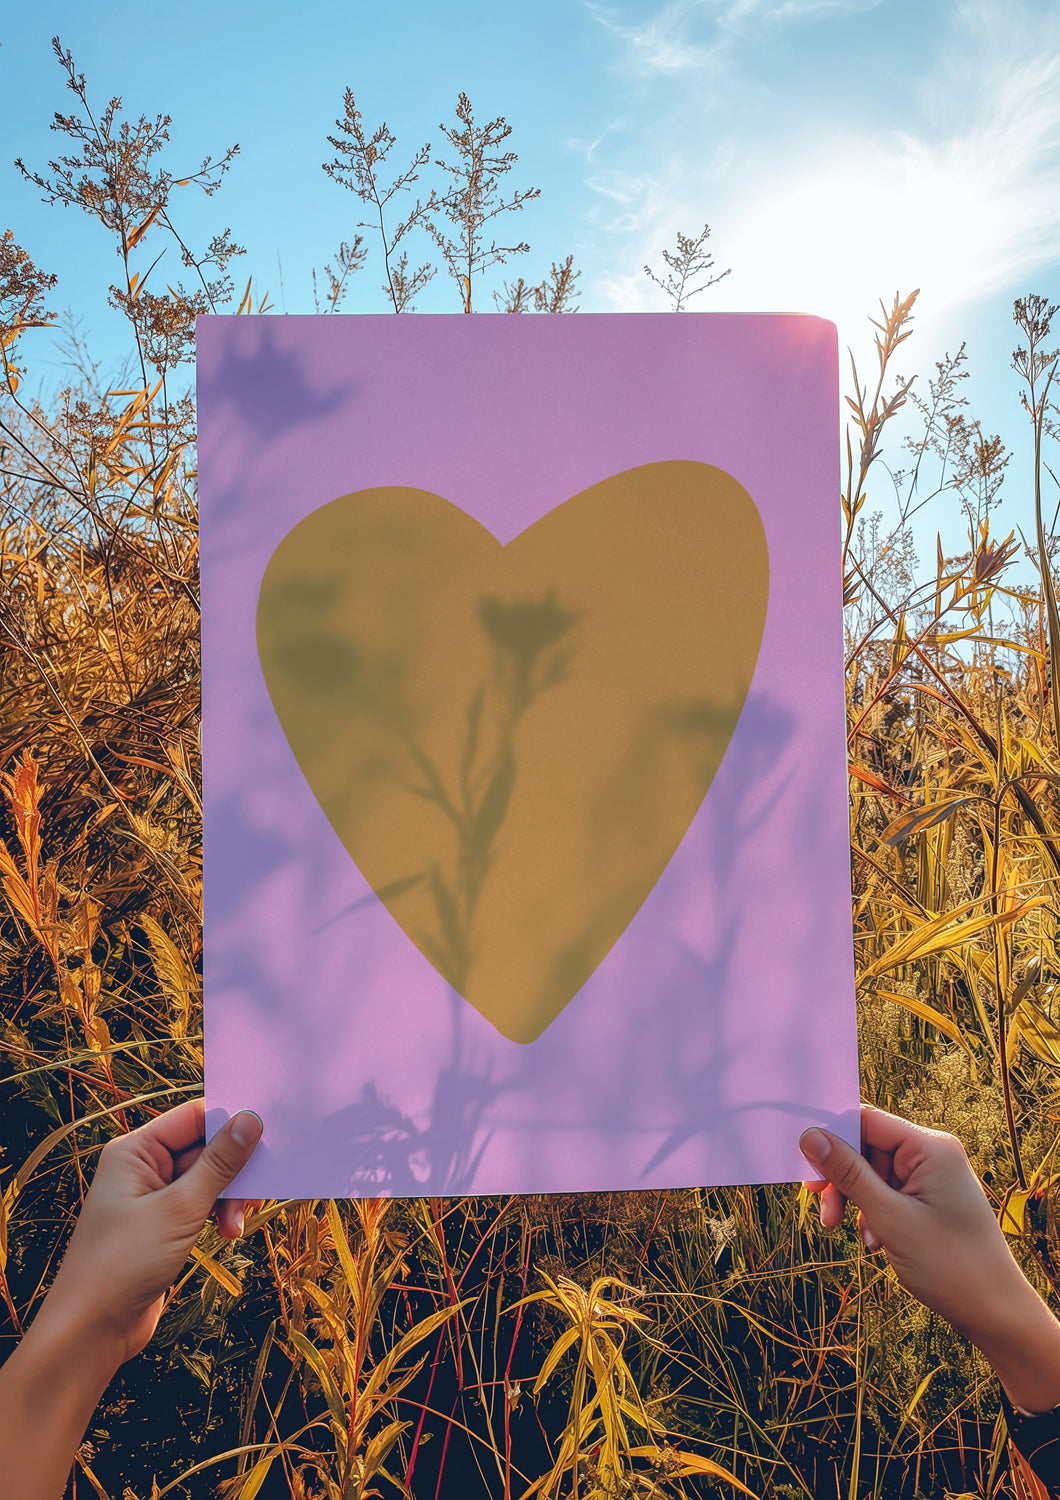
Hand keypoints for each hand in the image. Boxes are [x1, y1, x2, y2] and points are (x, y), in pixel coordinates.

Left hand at [38, 1099, 262, 1364]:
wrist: (91, 1331)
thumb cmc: (124, 1263)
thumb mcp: (180, 1208)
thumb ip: (219, 1163)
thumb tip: (250, 1120)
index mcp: (135, 1151)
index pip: (193, 1118)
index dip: (230, 1123)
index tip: (268, 1135)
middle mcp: (142, 1168)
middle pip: (204, 1149)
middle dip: (233, 1171)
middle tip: (258, 1191)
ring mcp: (152, 1198)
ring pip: (207, 1180)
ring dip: (228, 1198)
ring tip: (235, 1226)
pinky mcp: (162, 1225)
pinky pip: (201, 1205)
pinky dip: (218, 1215)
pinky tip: (228, 1234)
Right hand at [799, 1103, 1059, 1415]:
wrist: (995, 1312)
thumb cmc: (949, 1263)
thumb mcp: (889, 1217)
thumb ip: (847, 1173)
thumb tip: (809, 1136)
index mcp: (930, 1147)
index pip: (867, 1121)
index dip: (832, 1140)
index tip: (806, 1170)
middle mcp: (933, 1154)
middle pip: (866, 1149)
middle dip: (843, 1182)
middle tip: (826, 1215)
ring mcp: (933, 1177)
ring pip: (873, 1174)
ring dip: (857, 1203)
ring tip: (860, 1237)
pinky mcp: (930, 1199)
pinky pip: (888, 1193)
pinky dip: (875, 1215)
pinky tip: (877, 1243)